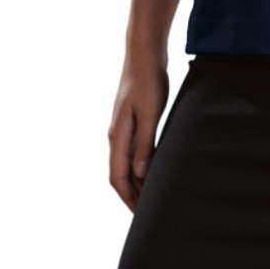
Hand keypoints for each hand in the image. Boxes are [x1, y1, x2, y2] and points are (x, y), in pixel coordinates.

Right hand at [108, 51, 169, 211]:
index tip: (140, 215)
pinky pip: (132, 151)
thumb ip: (144, 143)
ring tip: (152, 195)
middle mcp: (116, 135)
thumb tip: (140, 174)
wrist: (144, 53)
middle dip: (132, 195)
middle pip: (120, 174)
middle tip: (149, 213)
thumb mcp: (149, 113)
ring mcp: (122, 127)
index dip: (128, 198)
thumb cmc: (148, 81)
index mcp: (118, 136)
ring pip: (126, 163)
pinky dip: (140, 165)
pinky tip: (153, 168)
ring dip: (137, 181)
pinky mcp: (131, 120)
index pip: (117, 177)